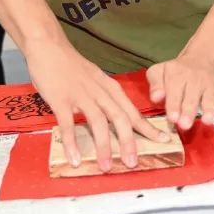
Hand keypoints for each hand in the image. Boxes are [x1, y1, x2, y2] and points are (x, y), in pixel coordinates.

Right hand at [28, 40, 169, 171]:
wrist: (49, 47)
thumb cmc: (72, 67)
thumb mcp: (96, 79)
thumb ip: (106, 97)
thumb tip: (117, 120)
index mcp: (110, 88)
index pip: (133, 111)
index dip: (148, 128)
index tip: (164, 141)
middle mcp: (100, 92)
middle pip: (120, 118)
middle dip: (129, 142)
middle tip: (133, 163)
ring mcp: (81, 95)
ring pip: (98, 122)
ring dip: (104, 146)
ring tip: (106, 166)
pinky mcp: (61, 99)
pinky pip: (68, 124)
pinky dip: (72, 142)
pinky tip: (75, 158)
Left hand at [146, 50, 213, 130]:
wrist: (201, 58)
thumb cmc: (175, 71)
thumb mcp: (159, 71)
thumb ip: (155, 85)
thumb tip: (156, 98)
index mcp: (177, 75)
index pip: (174, 91)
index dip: (173, 105)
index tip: (172, 118)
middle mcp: (195, 80)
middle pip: (192, 97)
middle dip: (189, 111)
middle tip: (185, 125)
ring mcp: (209, 85)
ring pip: (209, 98)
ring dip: (209, 110)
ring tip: (207, 121)